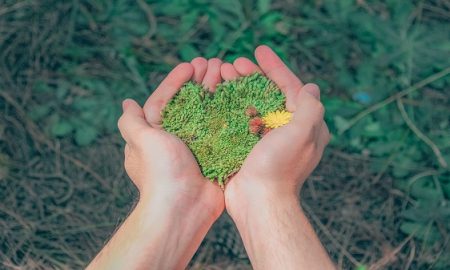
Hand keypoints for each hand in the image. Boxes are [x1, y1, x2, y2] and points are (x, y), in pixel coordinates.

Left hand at [87, 61, 226, 269]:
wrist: (183, 208)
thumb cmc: (161, 172)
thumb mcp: (141, 141)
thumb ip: (132, 122)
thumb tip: (126, 103)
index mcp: (156, 133)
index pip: (165, 99)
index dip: (177, 80)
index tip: (191, 65)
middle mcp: (176, 139)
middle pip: (189, 102)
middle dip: (200, 81)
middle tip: (215, 63)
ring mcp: (197, 147)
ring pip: (208, 112)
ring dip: (216, 92)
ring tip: (227, 72)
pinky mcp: (215, 155)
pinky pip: (222, 128)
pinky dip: (229, 113)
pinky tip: (238, 97)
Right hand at [222, 45, 329, 212]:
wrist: (258, 202)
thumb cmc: (279, 168)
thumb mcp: (301, 133)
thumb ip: (309, 107)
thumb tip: (311, 87)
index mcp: (306, 126)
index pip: (292, 88)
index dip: (276, 67)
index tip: (259, 50)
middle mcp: (290, 131)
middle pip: (271, 94)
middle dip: (254, 76)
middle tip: (235, 63)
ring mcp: (269, 139)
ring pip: (255, 105)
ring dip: (240, 88)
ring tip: (223, 74)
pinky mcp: (251, 147)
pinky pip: (243, 120)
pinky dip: (233, 106)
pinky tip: (220, 97)